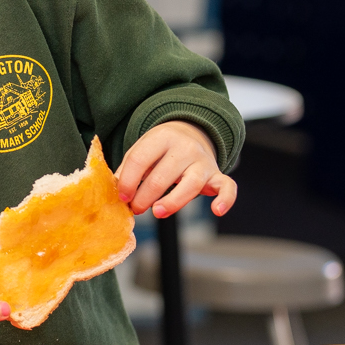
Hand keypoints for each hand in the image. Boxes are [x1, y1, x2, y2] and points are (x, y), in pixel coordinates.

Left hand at [116, 120, 236, 217]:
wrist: (191, 133)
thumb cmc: (161, 148)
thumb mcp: (142, 149)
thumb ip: (129, 168)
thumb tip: (116, 190)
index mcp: (161, 137)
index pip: (140, 160)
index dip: (128, 181)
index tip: (122, 196)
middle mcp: (184, 147)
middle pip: (162, 176)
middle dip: (144, 197)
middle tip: (135, 208)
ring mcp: (203, 161)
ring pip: (191, 184)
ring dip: (172, 202)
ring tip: (157, 212)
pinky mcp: (217, 174)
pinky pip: (227, 186)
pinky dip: (226, 199)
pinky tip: (217, 210)